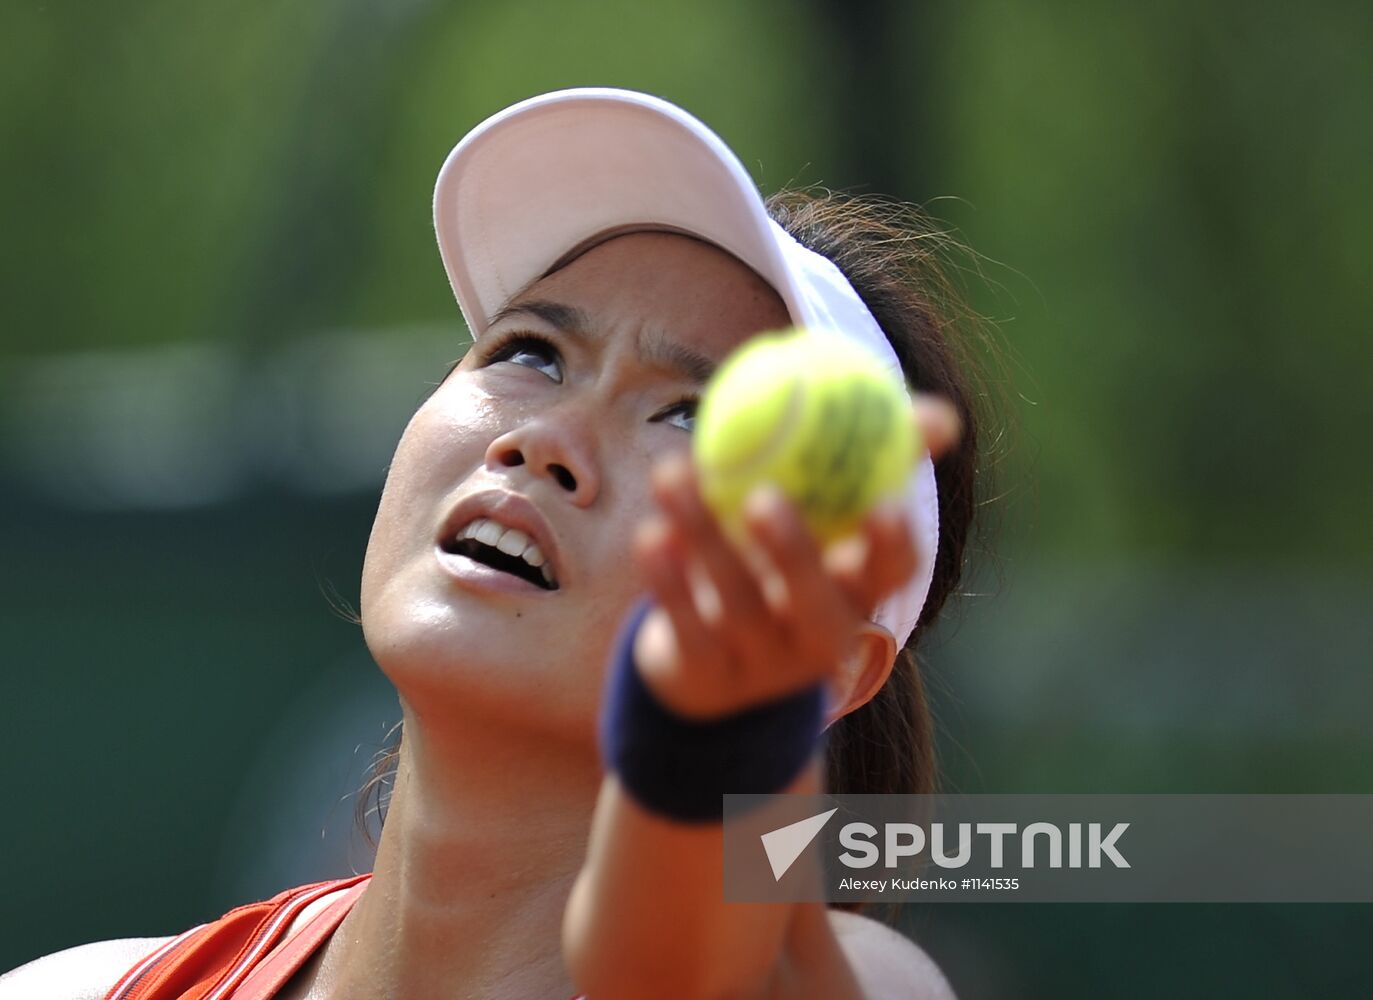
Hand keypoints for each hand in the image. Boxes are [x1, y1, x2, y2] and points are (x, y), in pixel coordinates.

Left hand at [629, 393, 959, 719]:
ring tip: (670, 473)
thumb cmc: (781, 568)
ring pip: (735, 602)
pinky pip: (686, 627)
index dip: (892, 545)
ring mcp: (760, 664)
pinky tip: (652, 533)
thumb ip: (870, 463)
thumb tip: (940, 413)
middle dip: (791, 551)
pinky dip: (667, 579)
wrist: (709, 668)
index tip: (883, 502)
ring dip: (702, 535)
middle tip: (762, 495)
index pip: (891, 576)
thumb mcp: (825, 526)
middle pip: (812, 601)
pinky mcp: (705, 678)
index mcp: (857, 595)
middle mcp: (816, 638)